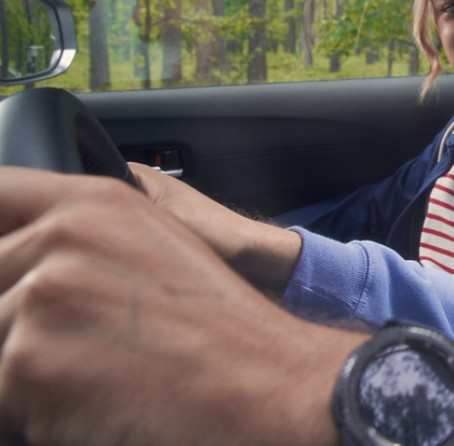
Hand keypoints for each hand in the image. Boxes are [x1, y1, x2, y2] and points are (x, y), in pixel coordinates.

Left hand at [0, 167, 365, 444]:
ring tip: (93, 376)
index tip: (6, 269)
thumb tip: (16, 256)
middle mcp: (61, 236)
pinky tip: (89, 404)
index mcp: (93, 203)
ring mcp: (41, 294)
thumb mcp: (156, 248)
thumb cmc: (220, 328)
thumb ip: (80, 237)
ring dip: (22, 370)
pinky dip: (30, 412)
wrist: (267, 381)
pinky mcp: (26, 359)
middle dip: (13, 318)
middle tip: (78, 344)